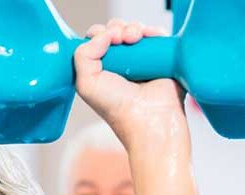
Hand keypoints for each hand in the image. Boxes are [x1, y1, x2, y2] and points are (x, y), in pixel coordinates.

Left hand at [74, 20, 185, 145]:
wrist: (148, 116)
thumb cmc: (116, 107)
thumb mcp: (87, 84)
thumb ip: (83, 55)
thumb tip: (103, 34)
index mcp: (99, 69)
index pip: (95, 41)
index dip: (98, 34)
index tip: (104, 40)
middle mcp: (120, 63)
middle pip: (115, 30)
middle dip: (116, 28)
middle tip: (120, 38)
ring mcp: (140, 59)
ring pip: (135, 29)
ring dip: (133, 27)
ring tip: (133, 38)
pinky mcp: (161, 57)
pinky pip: (157, 34)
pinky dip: (153, 30)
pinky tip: (148, 37)